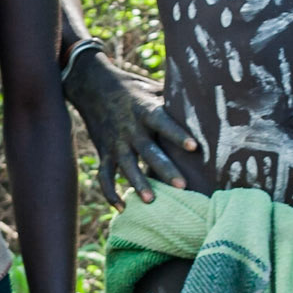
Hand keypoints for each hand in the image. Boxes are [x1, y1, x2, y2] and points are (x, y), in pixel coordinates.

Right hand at [65, 49, 198, 207]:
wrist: (91, 85)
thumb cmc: (130, 87)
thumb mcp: (150, 88)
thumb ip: (171, 99)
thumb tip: (202, 104)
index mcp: (144, 110)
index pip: (163, 123)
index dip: (177, 135)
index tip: (194, 147)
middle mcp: (130, 128)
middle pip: (148, 151)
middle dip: (164, 169)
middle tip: (182, 186)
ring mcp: (115, 142)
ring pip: (126, 166)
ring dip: (138, 184)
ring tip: (151, 201)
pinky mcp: (104, 152)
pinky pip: (104, 176)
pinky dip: (110, 193)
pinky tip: (122, 208)